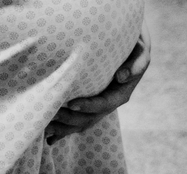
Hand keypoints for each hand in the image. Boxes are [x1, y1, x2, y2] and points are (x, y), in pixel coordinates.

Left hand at [44, 27, 150, 144]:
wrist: (131, 49)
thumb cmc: (134, 48)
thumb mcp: (141, 53)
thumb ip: (136, 65)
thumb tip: (121, 77)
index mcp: (121, 94)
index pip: (104, 104)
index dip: (88, 106)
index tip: (71, 103)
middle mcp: (110, 104)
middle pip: (89, 118)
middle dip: (69, 119)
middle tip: (50, 116)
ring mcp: (99, 107)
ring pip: (81, 123)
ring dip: (64, 128)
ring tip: (45, 128)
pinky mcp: (90, 105)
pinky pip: (77, 120)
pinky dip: (64, 130)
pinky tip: (49, 138)